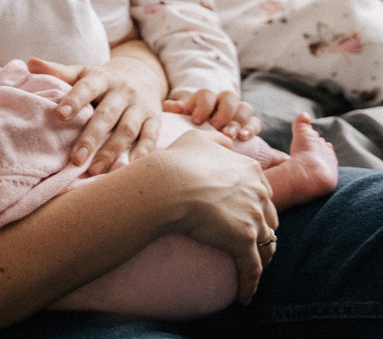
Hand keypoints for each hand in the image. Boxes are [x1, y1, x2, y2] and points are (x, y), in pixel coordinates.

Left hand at [28, 55, 162, 173]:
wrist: (141, 75)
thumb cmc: (100, 81)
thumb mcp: (81, 72)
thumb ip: (58, 71)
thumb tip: (30, 63)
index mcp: (101, 78)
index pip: (86, 88)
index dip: (74, 101)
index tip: (59, 115)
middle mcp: (123, 91)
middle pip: (106, 115)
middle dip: (91, 138)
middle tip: (75, 159)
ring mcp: (140, 105)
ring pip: (127, 130)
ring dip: (112, 151)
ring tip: (94, 170)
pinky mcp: (154, 119)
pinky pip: (150, 137)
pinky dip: (143, 152)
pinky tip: (130, 166)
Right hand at [153, 130, 278, 303]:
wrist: (166, 185)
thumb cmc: (177, 162)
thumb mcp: (198, 139)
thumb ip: (217, 139)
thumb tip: (227, 140)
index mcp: (251, 170)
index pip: (262, 192)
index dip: (255, 204)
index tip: (246, 214)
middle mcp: (258, 193)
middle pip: (269, 217)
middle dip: (262, 229)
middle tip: (250, 240)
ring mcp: (253, 218)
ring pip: (266, 244)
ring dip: (261, 257)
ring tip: (252, 267)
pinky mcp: (243, 241)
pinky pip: (252, 269)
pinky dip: (250, 284)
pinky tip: (245, 297)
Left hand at [163, 89, 259, 140]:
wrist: (201, 141)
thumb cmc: (187, 128)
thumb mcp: (178, 119)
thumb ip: (174, 111)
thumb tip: (173, 106)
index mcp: (204, 99)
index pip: (207, 94)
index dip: (203, 106)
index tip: (195, 121)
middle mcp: (222, 102)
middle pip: (229, 96)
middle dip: (223, 112)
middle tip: (215, 127)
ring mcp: (237, 113)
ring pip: (244, 108)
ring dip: (238, 121)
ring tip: (229, 136)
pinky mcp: (249, 125)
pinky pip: (255, 122)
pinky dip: (251, 129)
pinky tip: (243, 138)